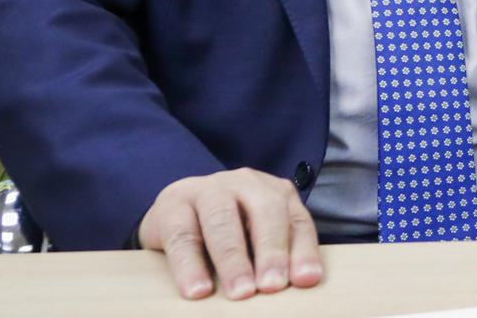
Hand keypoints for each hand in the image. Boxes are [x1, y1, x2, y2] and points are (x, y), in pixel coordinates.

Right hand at [137, 169, 322, 300]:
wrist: (170, 212)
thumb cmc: (224, 232)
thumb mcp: (254, 239)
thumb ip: (275, 256)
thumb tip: (294, 287)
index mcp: (272, 191)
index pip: (296, 220)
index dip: (303, 250)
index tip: (306, 280)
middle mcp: (244, 184)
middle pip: (266, 210)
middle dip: (272, 250)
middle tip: (273, 286)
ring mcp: (206, 190)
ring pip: (222, 219)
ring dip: (233, 259)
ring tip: (241, 293)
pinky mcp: (171, 207)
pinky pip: (182, 236)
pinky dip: (190, 266)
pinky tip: (198, 290)